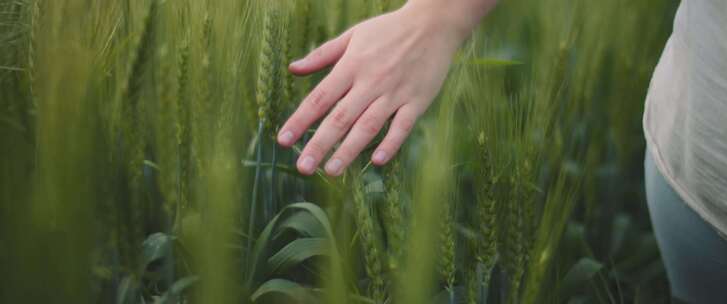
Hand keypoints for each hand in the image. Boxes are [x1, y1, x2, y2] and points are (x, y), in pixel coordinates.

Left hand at [277, 3, 474, 175]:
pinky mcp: (417, 101)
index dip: (300, 120)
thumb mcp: (353, 35)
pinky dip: (390, 143)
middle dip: (319, 144)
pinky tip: (376, 161)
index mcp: (352, 66)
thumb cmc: (389, 30)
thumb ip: (322, 55)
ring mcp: (395, 92)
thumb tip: (293, 69)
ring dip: (349, 150)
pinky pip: (402, 126)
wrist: (434, 23)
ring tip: (331, 171)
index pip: (320, 98)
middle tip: (303, 168)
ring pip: (368, 126)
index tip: (283, 140)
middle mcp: (371, 81)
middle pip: (340, 117)